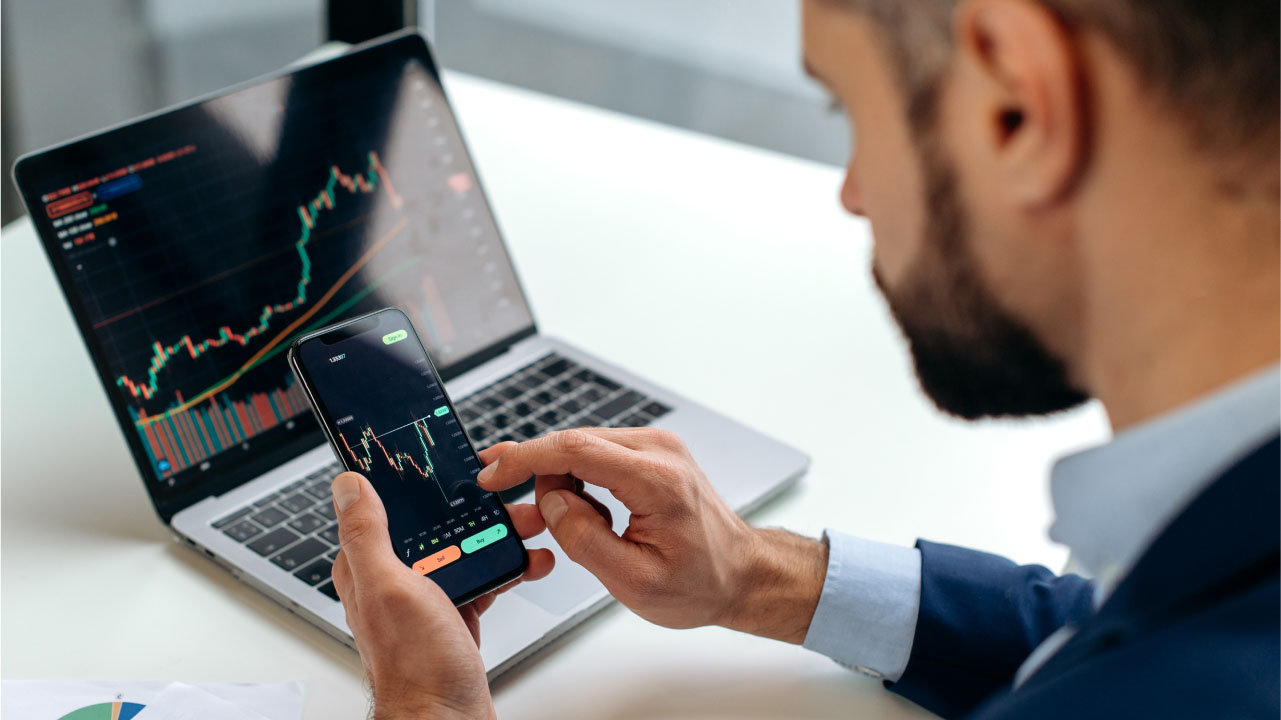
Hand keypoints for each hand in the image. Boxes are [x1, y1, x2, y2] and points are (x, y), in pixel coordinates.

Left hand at [330, 446, 554, 719]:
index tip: (451, 467)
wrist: (448, 719)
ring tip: (530, 530)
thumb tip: (347, 482)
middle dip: (477, 511)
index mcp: (369, 567)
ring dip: (500, 537)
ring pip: (464, 549)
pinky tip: (529, 564)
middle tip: (511, 504)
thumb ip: (367, 534)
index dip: (420, 483)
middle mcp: (394, 580)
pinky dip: (508, 569)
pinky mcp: (454, 615)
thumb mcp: (390, 587)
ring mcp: (426, 598)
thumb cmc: (416, 667)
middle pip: (436, 525)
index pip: (388, 506)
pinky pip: (483, 578)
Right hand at [477, 428, 827, 641]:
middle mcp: (658, 450)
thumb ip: (584, 539)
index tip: (492, 473)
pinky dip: (581, 481)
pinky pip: (597, 454)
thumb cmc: (701, 581)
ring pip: (581, 448)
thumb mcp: (633, 580)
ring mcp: (656, 446)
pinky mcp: (651, 452)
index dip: (525, 459)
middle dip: (539, 477)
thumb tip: (551, 502)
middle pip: (573, 443)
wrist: (741, 573)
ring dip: (563, 484)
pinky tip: (591, 514)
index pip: (575, 449)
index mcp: (657, 479)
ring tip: (577, 527)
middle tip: (528, 520)